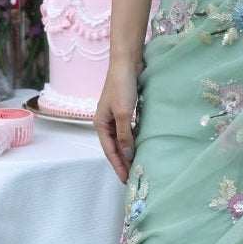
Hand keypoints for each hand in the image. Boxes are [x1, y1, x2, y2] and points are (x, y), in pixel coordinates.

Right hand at [94, 63, 140, 181]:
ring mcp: (115, 116)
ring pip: (122, 139)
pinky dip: (134, 139)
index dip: (118, 165)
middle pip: (114, 147)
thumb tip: (128, 154)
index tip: (126, 180)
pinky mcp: (125, 110)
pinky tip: (142, 146)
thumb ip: (125, 135)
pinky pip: (129, 130)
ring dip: (128, 152)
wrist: (127, 63)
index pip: (109, 150)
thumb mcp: (124, 113)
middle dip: (122, 162)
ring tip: (137, 165)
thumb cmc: (122, 87)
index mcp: (100, 124)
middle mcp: (106, 122)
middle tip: (133, 178)